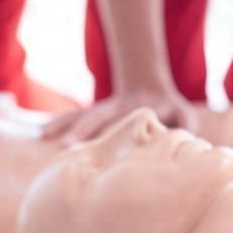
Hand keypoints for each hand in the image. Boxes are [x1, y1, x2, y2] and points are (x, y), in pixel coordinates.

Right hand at [43, 86, 197, 144]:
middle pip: (99, 117)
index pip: (128, 122)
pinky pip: (73, 117)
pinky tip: (40, 132)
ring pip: (82, 116)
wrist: (148, 85)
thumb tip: (191, 142)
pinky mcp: (93, 113)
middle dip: (83, 130)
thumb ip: (187, 124)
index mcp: (141, 110)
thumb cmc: (171, 109)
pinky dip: (58, 123)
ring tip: (46, 137)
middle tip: (68, 146)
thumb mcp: (183, 113)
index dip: (118, 132)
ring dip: (65, 126)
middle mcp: (118, 108)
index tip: (105, 144)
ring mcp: (103, 109)